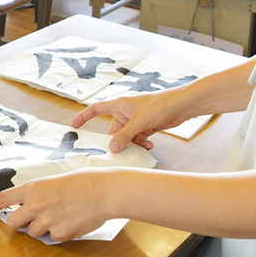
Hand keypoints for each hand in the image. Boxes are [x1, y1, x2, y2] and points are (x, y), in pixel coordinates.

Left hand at [0, 169, 114, 241]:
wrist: (101, 191)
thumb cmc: (81, 182)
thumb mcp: (53, 181)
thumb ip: (38, 193)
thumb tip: (29, 207)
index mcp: (32, 188)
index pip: (4, 198)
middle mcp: (35, 205)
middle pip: (13, 222)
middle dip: (19, 223)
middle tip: (29, 220)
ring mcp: (46, 221)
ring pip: (33, 232)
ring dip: (41, 228)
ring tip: (59, 215)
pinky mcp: (59, 234)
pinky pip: (52, 238)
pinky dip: (59, 233)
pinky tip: (70, 221)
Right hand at [71, 88, 188, 152]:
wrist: (180, 106)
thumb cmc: (159, 105)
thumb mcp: (139, 122)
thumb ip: (125, 136)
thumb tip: (112, 148)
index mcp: (118, 105)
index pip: (95, 110)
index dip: (83, 117)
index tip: (74, 127)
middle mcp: (124, 113)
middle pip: (113, 131)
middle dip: (117, 141)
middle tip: (118, 152)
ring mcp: (134, 121)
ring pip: (126, 138)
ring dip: (132, 144)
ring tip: (142, 146)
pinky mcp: (145, 127)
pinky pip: (137, 139)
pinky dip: (141, 144)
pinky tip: (150, 144)